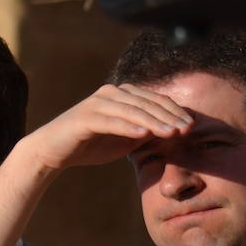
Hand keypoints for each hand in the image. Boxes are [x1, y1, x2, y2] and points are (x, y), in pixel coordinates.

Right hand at [25, 84, 193, 172]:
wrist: (52, 151)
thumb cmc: (90, 145)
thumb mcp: (124, 139)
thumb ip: (145, 131)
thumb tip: (173, 130)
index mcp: (122, 95)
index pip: (155, 100)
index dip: (175, 112)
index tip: (192, 126)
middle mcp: (111, 93)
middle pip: (147, 102)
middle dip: (169, 116)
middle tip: (188, 129)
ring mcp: (97, 103)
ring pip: (132, 110)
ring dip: (154, 121)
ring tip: (172, 133)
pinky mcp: (85, 117)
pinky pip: (111, 121)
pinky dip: (128, 126)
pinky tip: (143, 133)